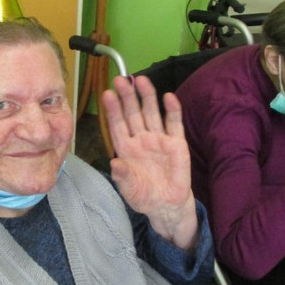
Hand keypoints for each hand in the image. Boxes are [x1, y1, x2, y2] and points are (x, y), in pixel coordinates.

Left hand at [101, 74, 197, 250]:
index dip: (113, 110)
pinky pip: (174, 124)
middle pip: (133, 113)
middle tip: (121, 79)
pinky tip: (168, 97)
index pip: (117, 124)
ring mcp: (159, 139)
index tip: (107, 94)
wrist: (166, 205)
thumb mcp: (129, 188)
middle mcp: (141, 139)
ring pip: (151, 113)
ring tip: (141, 80)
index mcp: (126, 148)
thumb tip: (114, 164)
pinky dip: (172, 110)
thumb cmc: (143, 195)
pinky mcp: (177, 143)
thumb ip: (123, 175)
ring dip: (147, 97)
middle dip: (127, 97)